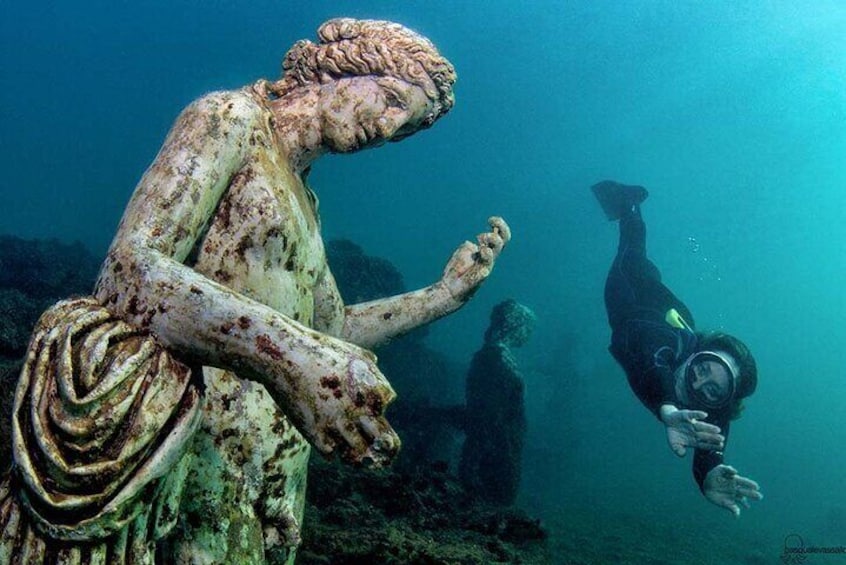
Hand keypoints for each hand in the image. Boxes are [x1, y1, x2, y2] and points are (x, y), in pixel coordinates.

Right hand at [264, 335, 400, 466]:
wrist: (283, 355)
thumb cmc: (316, 350)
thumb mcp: (350, 351)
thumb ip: (366, 362)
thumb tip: (374, 364)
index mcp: (371, 389)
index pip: (386, 405)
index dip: (377, 406)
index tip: (367, 406)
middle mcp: (359, 410)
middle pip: (385, 442)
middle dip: (384, 447)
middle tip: (376, 447)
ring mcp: (337, 423)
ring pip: (359, 455)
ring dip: (357, 453)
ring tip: (349, 445)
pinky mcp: (314, 432)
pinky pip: (331, 454)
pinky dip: (331, 450)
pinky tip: (327, 440)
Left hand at [441, 216, 510, 302]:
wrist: (449, 288)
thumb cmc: (456, 271)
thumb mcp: (463, 253)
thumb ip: (469, 246)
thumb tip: (474, 243)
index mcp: (486, 251)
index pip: (500, 236)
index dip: (499, 225)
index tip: (490, 219)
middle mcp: (489, 258)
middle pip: (504, 241)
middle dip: (501, 228)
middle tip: (490, 223)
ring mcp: (486, 266)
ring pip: (497, 248)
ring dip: (492, 238)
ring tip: (480, 238)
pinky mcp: (482, 274)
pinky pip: (488, 262)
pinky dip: (486, 253)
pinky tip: (481, 250)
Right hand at [659, 404, 723, 456]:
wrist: (669, 421)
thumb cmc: (674, 434)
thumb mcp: (674, 444)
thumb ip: (677, 449)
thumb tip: (682, 454)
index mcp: (694, 440)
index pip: (704, 444)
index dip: (712, 445)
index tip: (721, 446)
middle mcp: (695, 432)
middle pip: (705, 435)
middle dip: (713, 437)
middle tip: (722, 439)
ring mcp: (691, 424)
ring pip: (701, 426)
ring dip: (709, 427)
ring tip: (718, 430)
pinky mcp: (687, 415)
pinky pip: (693, 414)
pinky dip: (698, 414)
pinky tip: (704, 415)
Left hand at [704, 464, 762, 516]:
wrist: (706, 483)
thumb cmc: (715, 474)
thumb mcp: (720, 469)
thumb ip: (727, 469)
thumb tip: (735, 472)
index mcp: (735, 480)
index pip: (744, 482)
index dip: (750, 484)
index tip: (756, 487)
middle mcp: (736, 489)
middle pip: (745, 492)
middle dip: (752, 494)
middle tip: (759, 497)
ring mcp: (732, 496)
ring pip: (741, 500)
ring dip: (744, 503)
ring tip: (747, 507)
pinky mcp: (727, 503)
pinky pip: (733, 508)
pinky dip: (735, 512)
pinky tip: (736, 515)